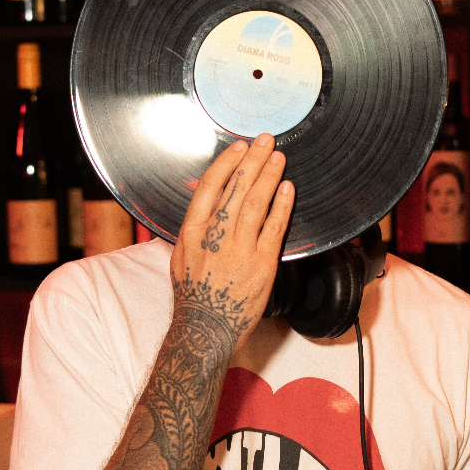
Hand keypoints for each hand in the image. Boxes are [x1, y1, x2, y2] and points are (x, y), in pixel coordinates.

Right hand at [171, 136, 293, 351]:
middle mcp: (215, 237)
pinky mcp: (262, 265)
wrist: (205, 328)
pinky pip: (275, 228)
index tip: (240, 148)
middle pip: (236, 188)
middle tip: (266, 141)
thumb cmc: (193, 294)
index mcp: (192, 232)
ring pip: (256, 203)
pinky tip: (288, 189)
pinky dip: (282, 206)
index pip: (211, 187)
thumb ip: (196, 226)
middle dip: (253, 160)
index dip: (227, 163)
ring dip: (269, 176)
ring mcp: (239, 250)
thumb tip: (207, 198)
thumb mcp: (181, 255)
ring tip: (279, 158)